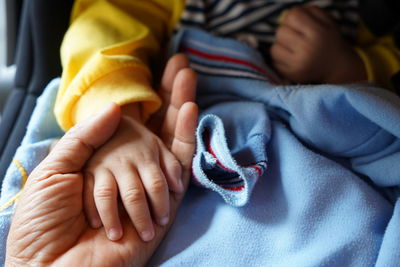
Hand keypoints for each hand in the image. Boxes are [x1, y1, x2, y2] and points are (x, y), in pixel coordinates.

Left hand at [5, 54, 197, 265]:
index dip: (143, 99)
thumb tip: (114, 108)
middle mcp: (128, 170)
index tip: (154, 71)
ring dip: (180, 105)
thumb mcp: (56, 170)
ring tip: (186, 73)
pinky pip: (180, 166)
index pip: (129, 123)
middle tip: (180, 64)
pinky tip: (190, 109)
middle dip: (167, 95)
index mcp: (101, 162)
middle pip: (155, 127)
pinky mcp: (163, 202)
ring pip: (171, 140)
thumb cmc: (45, 223)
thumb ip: (85, 138)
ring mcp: (148, 184)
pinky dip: (187, 136)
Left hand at [271, 6, 366, 83]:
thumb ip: (310, 12)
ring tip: (293, 48)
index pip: (292, 16)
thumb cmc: (329, 41)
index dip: (292, 17)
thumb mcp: (328, 22)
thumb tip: (287, 14)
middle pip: (280, 32)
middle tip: (296, 37)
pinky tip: (292, 59)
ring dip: (281, 47)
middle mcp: (307, 49)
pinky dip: (281, 60)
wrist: (337, 68)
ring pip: (274, 49)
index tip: (298, 23)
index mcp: (317, 33)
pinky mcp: (291, 75)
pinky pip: (275, 63)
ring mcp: (298, 64)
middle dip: (286, 32)